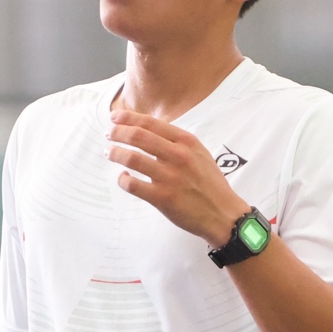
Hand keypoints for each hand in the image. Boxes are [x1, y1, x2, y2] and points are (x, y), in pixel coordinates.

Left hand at [108, 108, 245, 247]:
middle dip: (118, 132)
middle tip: (109, 134)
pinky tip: (123, 177)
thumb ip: (178, 142)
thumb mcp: (200, 154)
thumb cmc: (210, 184)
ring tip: (110, 153)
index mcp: (187, 142)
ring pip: (132, 158)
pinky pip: (133, 185)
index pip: (151, 124)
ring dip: (116, 153)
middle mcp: (178, 156)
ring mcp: (170, 177)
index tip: (116, 118)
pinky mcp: (163, 198)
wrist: (223, 214)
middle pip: (138, 136)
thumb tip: (150, 130)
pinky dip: (123, 179)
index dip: (129, 118)